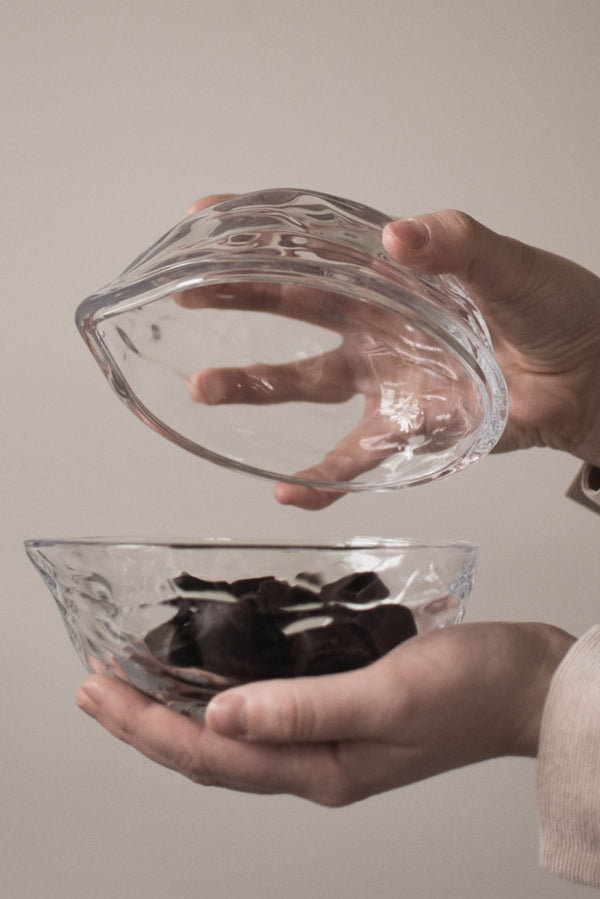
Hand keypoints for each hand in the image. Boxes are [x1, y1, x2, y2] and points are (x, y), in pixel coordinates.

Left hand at [75, 621, 573, 805]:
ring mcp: (326, 737)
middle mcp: (314, 760)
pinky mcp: (339, 706)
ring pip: (231, 728)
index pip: (211, 755)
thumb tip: (221, 714)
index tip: (99, 692)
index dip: (146, 727)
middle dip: (143, 720)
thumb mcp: (387, 696)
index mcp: (320, 770)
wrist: (526, 683)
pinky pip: (264, 705)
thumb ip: (304, 708)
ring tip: (132, 677)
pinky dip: (223, 687)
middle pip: (208, 748)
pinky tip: (208, 667)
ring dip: (176, 704)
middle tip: (92, 684)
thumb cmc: (471, 691)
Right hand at [181, 198, 599, 506]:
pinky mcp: (407, 427)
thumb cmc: (557, 308)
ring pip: (305, 382)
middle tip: (184, 293)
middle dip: (237, 296)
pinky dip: (321, 480)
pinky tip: (287, 493)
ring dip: (254, 386)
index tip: (207, 216)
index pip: (317, 242)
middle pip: (293, 305)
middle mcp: (378, 322)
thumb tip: (399, 236)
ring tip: (203, 388)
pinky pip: (353, 458)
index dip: (262, 228)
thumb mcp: (507, 266)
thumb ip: (457, 245)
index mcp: (395, 273)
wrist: (592, 375)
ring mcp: (386, 376)